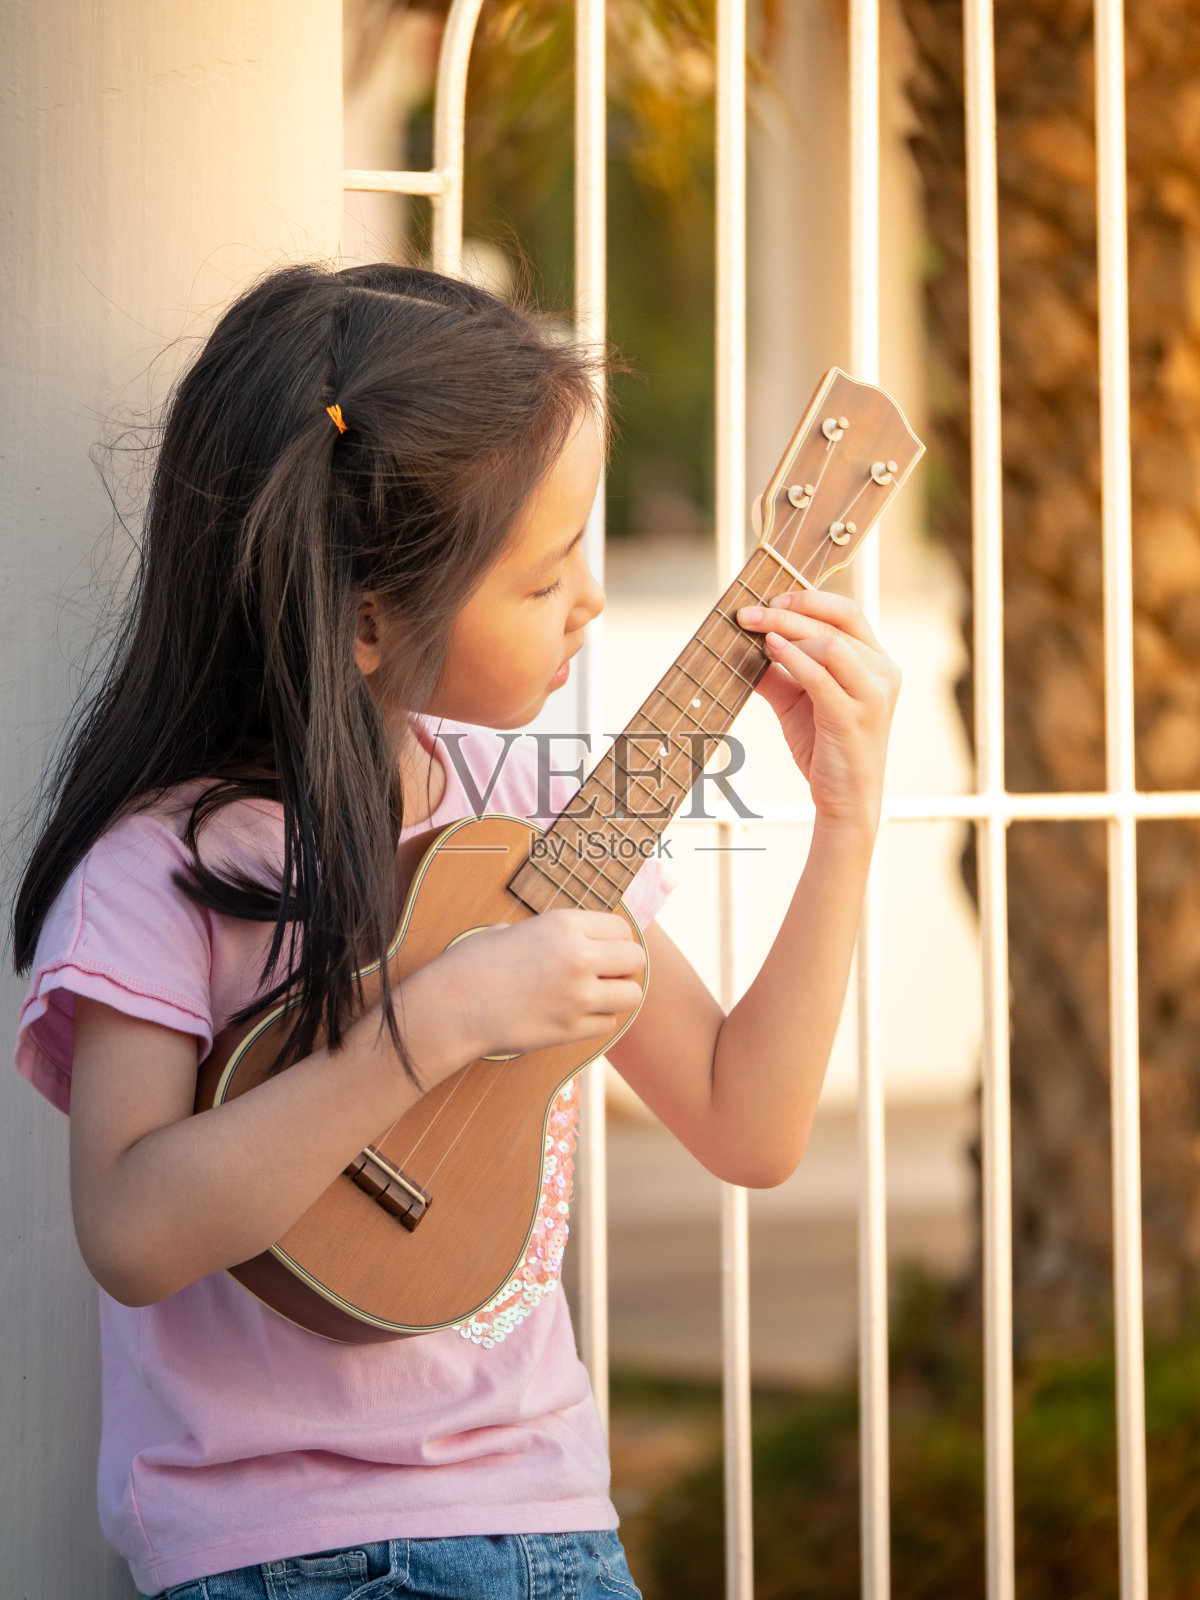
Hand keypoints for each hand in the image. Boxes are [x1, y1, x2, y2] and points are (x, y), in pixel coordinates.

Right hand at [421, 909, 646, 1062]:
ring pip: (631, 994)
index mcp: (564, 924)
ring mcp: (578, 996)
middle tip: (603, 974)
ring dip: (616, 995)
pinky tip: (574, 1015)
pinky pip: (608, 1023)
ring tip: (593, 995)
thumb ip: (551, 934)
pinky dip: (596, 1020)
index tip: (601, 949)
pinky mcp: (571, 1029)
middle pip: (635, 959)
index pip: (621, 929)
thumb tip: (574, 937)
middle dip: (622, 967)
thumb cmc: (472, 965)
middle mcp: (578, 957)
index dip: (613, 940)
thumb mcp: (512, 930)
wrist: (451, 1008)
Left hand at [736, 589, 900, 827]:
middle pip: (836, 623)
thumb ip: (779, 671)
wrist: (845, 799)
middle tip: (750, 613)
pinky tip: (770, 651)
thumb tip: (741, 643)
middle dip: (789, 612)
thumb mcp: (798, 701)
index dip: (809, 599)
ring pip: (832, 645)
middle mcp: (884, 673)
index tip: (771, 600)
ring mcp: (874, 696)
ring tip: (758, 635)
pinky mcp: (855, 718)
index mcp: (878, 663)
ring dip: (790, 634)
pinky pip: (822, 677)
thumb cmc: (826, 747)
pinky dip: (794, 659)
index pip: (848, 612)